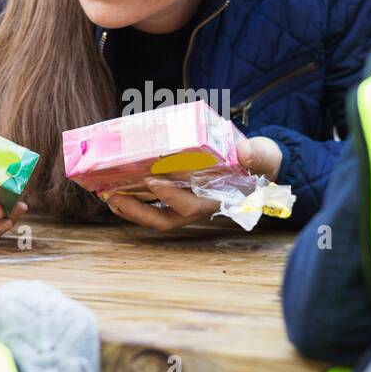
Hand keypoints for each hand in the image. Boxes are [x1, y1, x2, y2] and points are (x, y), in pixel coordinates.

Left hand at [102, 135, 282, 232]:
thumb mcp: (264, 156)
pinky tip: (116, 190)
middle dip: (137, 209)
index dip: (169, 195)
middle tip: (113, 194)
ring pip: (155, 217)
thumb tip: (244, 152)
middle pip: (163, 219)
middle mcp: (199, 208)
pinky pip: (153, 207)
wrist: (260, 169)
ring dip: (130, 209)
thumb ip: (257, 154)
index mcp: (217, 200)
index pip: (189, 204)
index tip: (150, 179)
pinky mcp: (179, 199)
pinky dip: (134, 201)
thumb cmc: (260, 163)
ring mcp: (187, 207)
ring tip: (107, 195)